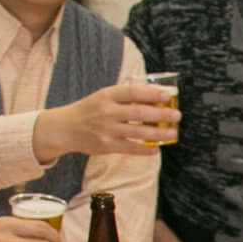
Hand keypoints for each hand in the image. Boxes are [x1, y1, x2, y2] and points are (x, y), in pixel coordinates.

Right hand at [40, 80, 178, 159]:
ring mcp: (106, 130)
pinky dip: (145, 149)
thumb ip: (125, 97)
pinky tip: (157, 148)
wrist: (65, 128)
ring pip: (138, 132)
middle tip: (177, 115)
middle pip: (139, 113)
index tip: (168, 95)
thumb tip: (156, 97)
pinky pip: (130, 148)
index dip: (151, 93)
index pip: (133, 92)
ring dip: (158, 133)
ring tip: (173, 132)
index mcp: (107, 95)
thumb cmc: (90, 110)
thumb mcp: (103, 97)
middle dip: (161, 114)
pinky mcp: (106, 146)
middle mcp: (107, 111)